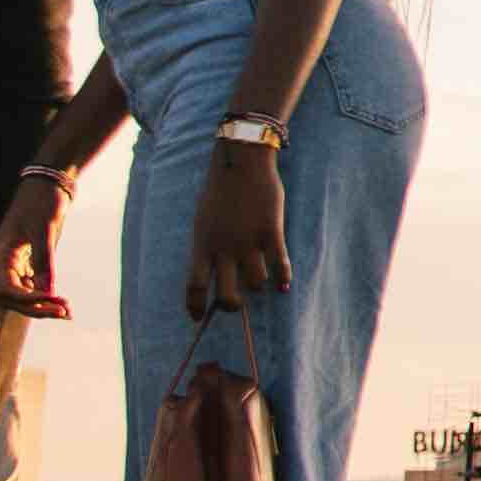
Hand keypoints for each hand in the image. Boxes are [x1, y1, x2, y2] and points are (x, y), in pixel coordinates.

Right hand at [0, 175, 76, 319]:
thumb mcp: (45, 229)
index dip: (27, 299)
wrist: (49, 183)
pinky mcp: (29, 261)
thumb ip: (44, 260)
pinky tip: (61, 302)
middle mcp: (5, 262)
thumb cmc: (43, 201)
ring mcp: (16, 263)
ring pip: (24, 294)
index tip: (51, 300)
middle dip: (37, 308)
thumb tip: (47, 291)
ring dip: (42, 305)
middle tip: (64, 312)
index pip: (6, 288)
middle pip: (14, 298)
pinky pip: (32, 286)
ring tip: (66, 311)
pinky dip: (45, 295)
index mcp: (1, 254)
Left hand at [186, 139, 287, 318]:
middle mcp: (224, 248)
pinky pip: (280, 265)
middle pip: (227, 296)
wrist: (242, 163)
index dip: (195, 307)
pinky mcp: (271, 232)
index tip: (197, 317)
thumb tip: (212, 272)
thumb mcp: (204, 220)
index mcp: (203, 244)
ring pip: (256, 283)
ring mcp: (249, 242)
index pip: (195, 286)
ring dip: (259, 283)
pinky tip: (284, 284)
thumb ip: (208, 246)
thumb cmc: (220, 191)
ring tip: (261, 276)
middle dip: (232, 306)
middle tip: (236, 304)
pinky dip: (284, 277)